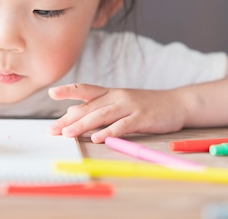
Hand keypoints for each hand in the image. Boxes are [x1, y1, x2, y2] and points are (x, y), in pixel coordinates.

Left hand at [48, 83, 186, 142]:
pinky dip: (109, 132)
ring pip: (102, 115)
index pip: (85, 89)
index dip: (68, 90)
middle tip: (53, 129)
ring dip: (83, 125)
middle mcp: (117, 97)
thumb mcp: (119, 103)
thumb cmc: (145, 105)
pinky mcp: (142, 118)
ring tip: (68, 134)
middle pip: (89, 107)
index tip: (51, 92)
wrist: (176, 104)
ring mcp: (129, 106)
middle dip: (69, 119)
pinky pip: (122, 125)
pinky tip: (98, 138)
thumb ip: (96, 107)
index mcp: (110, 93)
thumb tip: (71, 113)